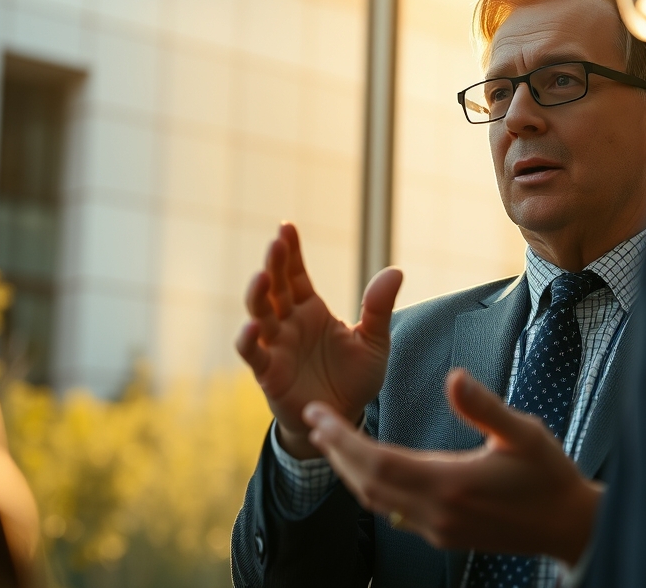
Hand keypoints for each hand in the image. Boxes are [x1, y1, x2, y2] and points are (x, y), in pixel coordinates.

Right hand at [235, 223, 402, 458]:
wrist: (344, 418)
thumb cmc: (354, 378)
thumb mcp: (375, 342)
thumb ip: (379, 308)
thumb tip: (396, 270)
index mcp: (310, 309)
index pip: (295, 274)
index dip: (290, 251)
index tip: (287, 227)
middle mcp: (289, 323)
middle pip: (275, 287)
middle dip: (273, 264)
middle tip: (277, 243)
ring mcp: (276, 346)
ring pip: (259, 314)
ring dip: (256, 296)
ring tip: (261, 277)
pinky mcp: (268, 373)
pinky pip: (253, 353)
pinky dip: (249, 340)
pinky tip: (253, 326)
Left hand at [304, 368, 603, 563]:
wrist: (569, 526)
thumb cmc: (549, 475)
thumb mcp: (524, 433)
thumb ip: (484, 406)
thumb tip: (453, 376)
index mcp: (452, 483)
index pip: (378, 462)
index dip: (343, 440)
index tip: (319, 416)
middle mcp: (438, 512)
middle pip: (368, 484)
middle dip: (336, 452)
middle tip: (313, 421)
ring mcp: (439, 529)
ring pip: (376, 502)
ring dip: (350, 471)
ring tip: (331, 440)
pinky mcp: (444, 535)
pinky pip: (393, 512)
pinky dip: (371, 488)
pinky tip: (367, 469)